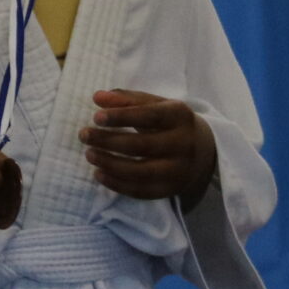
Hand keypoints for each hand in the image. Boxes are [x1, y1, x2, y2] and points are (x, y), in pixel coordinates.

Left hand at [83, 90, 216, 204]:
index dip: (121, 117)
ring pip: (140, 171)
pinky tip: (99, 174)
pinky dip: (117, 184)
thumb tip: (97, 97)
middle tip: (84, 135)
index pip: (149, 116)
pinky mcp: (171, 189)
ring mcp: (179, 170)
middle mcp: (183, 144)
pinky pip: (141, 191)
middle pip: (141, 145)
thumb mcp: (155, 105)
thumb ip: (127, 99)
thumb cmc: (170, 123)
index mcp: (180, 117)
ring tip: (89, 154)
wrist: (205, 151)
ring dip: (109, 163)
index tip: (96, 117)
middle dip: (108, 141)